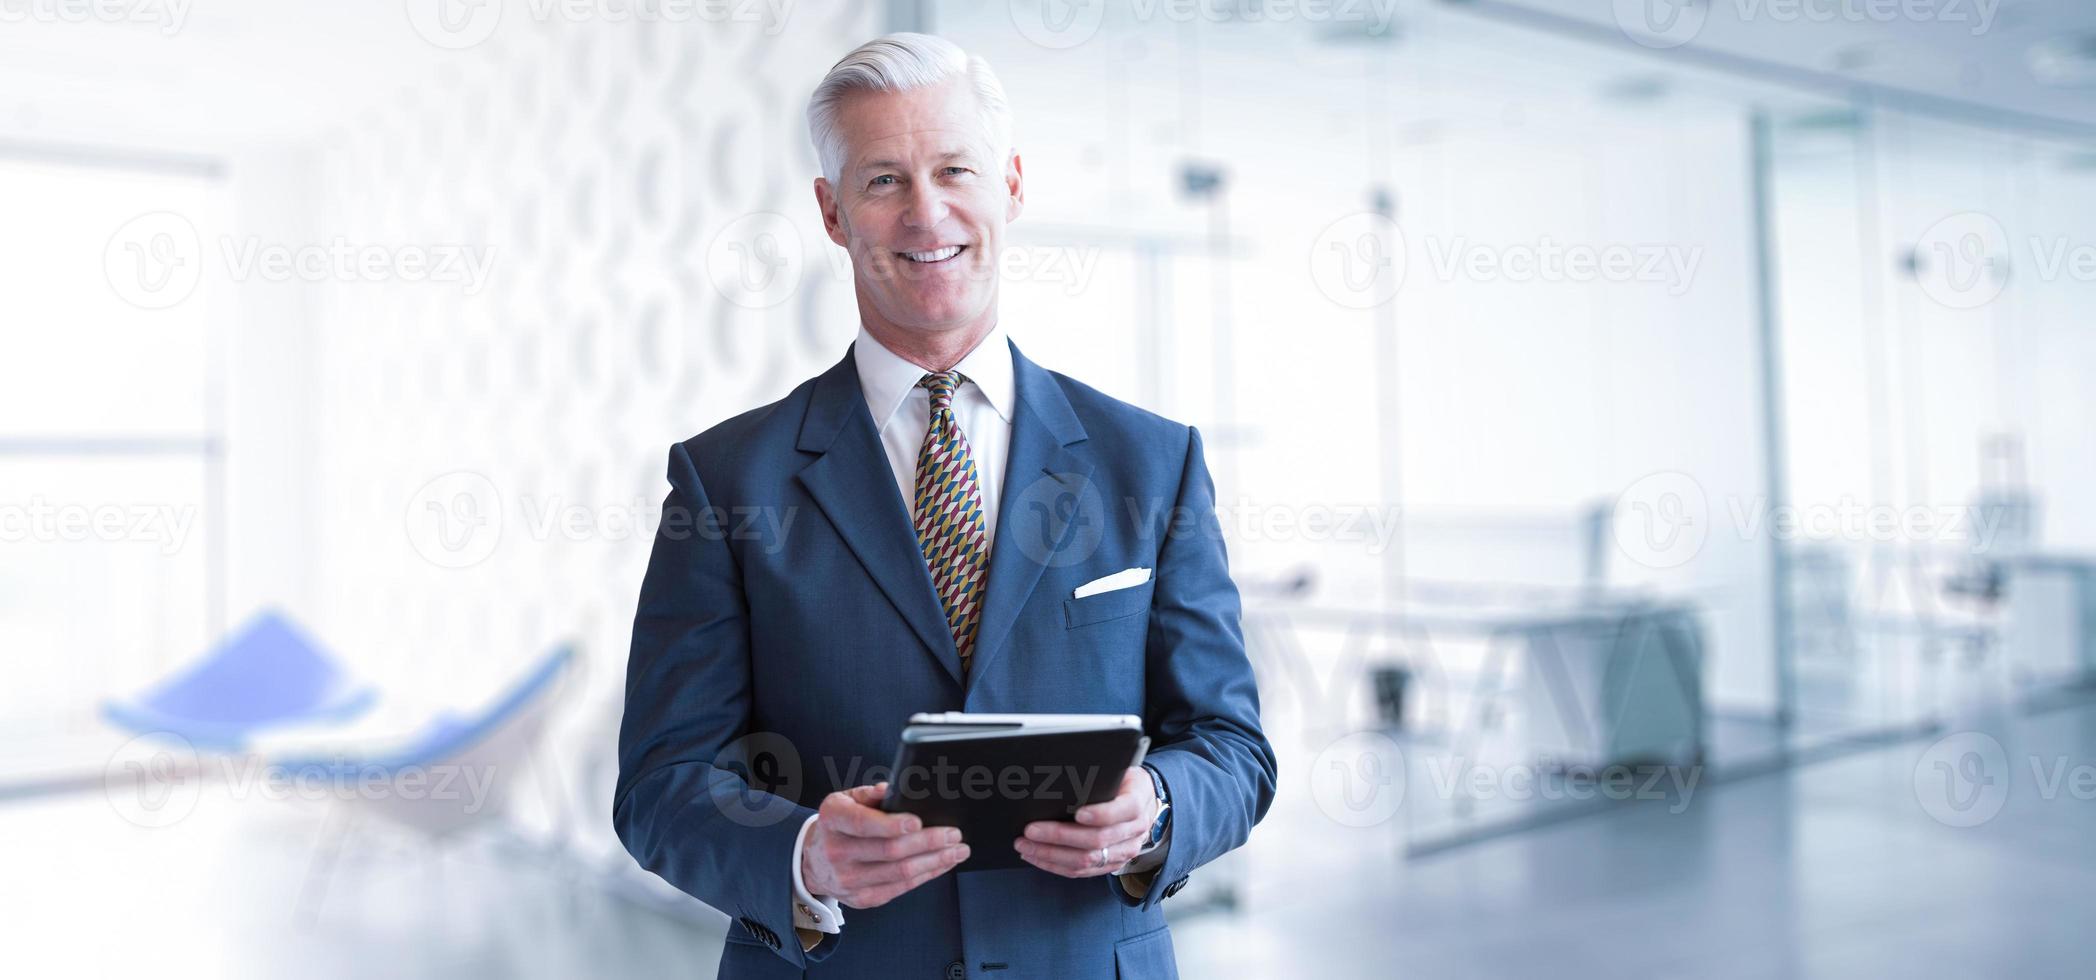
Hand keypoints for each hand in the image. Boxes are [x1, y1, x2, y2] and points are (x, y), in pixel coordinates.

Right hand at [801, 782, 967, 908]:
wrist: (814, 861)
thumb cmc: (839, 824)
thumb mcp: (846, 800)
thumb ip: (870, 793)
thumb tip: (895, 789)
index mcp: (833, 819)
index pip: (862, 824)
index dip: (891, 824)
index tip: (918, 820)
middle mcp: (837, 852)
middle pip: (889, 851)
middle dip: (928, 842)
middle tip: (953, 833)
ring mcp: (849, 880)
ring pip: (900, 873)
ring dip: (935, 861)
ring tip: (958, 850)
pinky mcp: (863, 899)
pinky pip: (902, 888)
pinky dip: (927, 875)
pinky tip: (942, 863)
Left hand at [1014, 766, 1156, 877]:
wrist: (1145, 801)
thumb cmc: (1124, 782)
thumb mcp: (1120, 770)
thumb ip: (1099, 776)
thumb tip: (1061, 777)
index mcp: (1137, 804)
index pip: (1120, 812)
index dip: (1100, 814)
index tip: (1077, 813)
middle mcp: (1134, 832)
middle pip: (1096, 840)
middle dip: (1059, 836)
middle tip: (1031, 830)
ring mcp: (1124, 852)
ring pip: (1086, 861)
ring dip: (1051, 855)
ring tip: (1025, 845)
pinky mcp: (1111, 864)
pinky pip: (1082, 871)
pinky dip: (1055, 865)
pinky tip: (1036, 856)